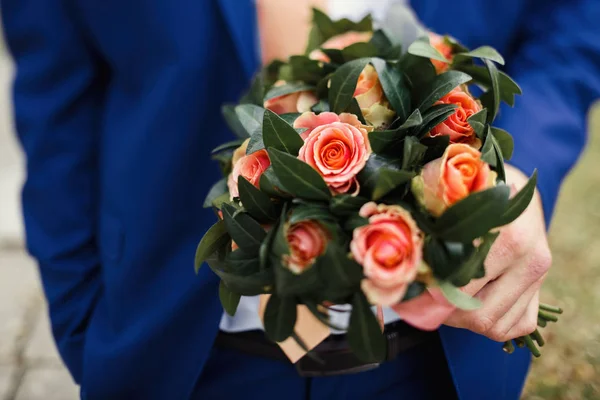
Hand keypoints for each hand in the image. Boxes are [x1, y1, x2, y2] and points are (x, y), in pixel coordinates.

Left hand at [392, 165, 551, 340]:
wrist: (516, 192)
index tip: (404, 290)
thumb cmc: (473, 194)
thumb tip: (392, 263)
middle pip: (477, 314)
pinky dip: (489, 325)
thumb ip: (427, 225)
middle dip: (442, 313)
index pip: (459, 284)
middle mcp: (530, 260)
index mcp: (509, 235)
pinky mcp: (540, 293)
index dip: (426, 293)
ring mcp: (539, 279)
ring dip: (461, 321)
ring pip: (494, 327)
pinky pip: (514, 328)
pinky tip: (470, 303)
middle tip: (419, 300)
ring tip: (442, 300)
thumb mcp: (451, 199)